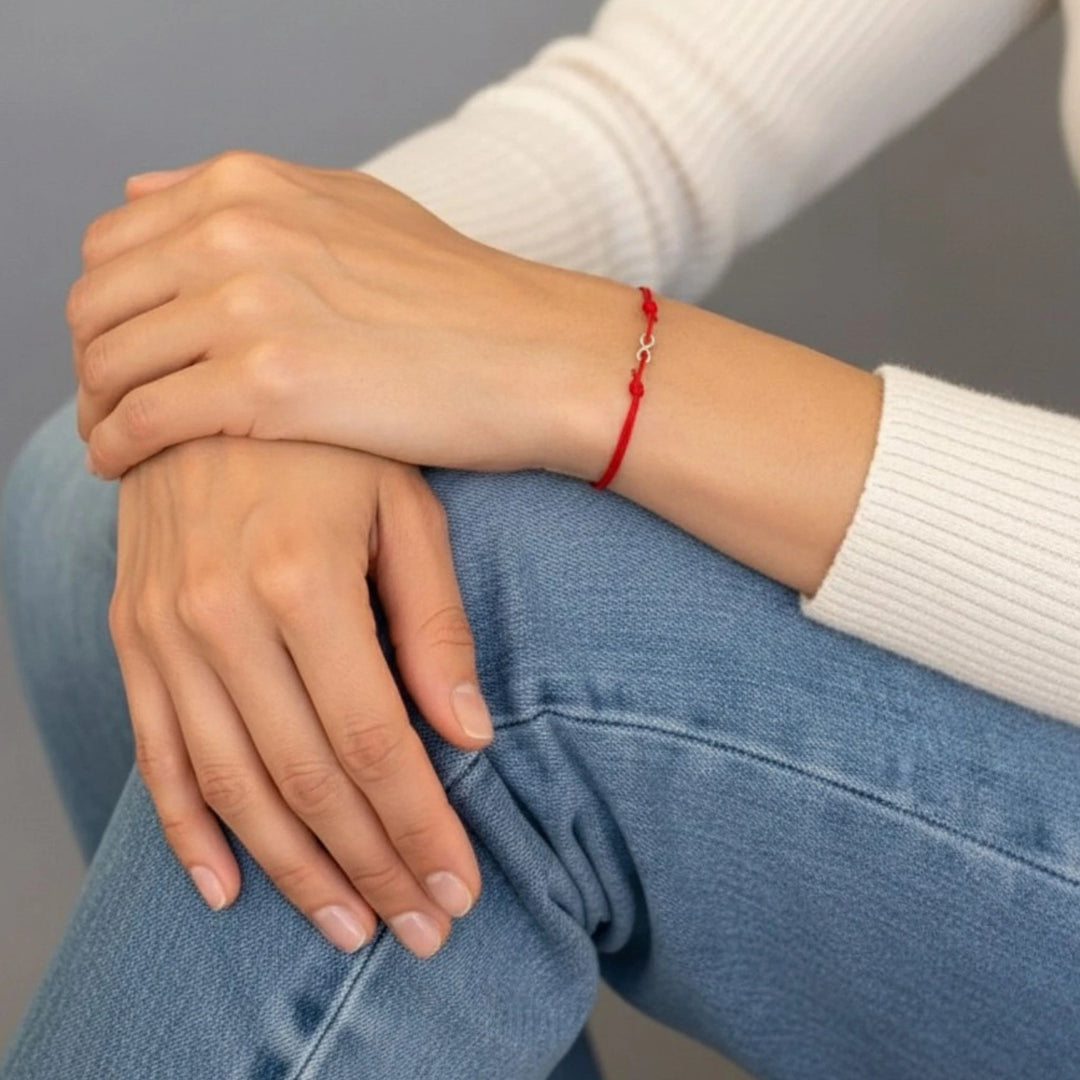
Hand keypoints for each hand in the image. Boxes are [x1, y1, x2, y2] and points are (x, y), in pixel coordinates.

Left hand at [67, 149, 635, 479]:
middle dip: (93, 361)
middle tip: (114, 406)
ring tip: (117, 442)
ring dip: (98, 408)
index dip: (107, 307)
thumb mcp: (353, 209)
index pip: (114, 244)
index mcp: (248, 186)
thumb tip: (150, 191)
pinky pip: (145, 418)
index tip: (126, 352)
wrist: (537, 354)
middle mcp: (234, 230)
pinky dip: (117, 445)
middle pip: (98, 304)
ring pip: (111, 363)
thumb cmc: (462, 296)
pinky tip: (127, 467)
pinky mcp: (268, 385)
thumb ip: (249, 198)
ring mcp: (248, 305)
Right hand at [110, 435, 493, 958]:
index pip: (374, 741)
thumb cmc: (328, 441)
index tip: (460, 886)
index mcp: (303, 580)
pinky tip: (227, 887)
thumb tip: (469, 735)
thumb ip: (435, 624)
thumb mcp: (405, 507)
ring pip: (233, 787)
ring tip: (347, 928)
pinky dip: (187, 830)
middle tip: (421, 928)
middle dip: (371, 867)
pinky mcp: (131, 636)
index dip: (420, 825)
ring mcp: (165, 632)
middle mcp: (223, 617)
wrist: (204, 385)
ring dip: (293, 871)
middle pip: (307, 780)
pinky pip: (155, 754)